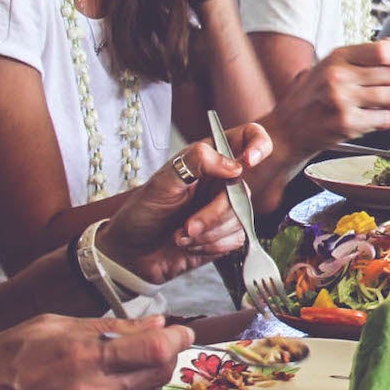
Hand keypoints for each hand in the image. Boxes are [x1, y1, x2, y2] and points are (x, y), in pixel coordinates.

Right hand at [0, 312, 193, 389]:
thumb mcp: (46, 327)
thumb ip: (104, 328)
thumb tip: (153, 325)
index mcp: (83, 360)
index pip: (157, 351)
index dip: (178, 338)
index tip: (181, 331)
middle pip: (158, 378)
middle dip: (165, 359)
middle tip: (158, 346)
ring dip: (145, 385)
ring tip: (126, 369)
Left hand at [97, 131, 265, 283]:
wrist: (131, 252)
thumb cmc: (143, 212)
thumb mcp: (162, 181)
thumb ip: (196, 162)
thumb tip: (234, 165)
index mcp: (208, 160)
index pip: (248, 137)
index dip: (258, 144)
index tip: (247, 162)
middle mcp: (221, 181)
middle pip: (243, 191)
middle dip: (214, 215)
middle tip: (188, 226)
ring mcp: (225, 209)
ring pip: (240, 219)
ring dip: (208, 234)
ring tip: (181, 236)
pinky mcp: (226, 235)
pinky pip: (236, 239)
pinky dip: (210, 246)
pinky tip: (189, 245)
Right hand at [265, 40, 389, 159]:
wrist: (287, 129)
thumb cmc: (312, 98)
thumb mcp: (330, 67)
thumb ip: (360, 57)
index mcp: (338, 56)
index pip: (384, 50)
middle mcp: (339, 74)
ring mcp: (341, 99)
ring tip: (384, 108)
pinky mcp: (346, 122)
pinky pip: (385, 119)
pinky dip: (385, 121)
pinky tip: (372, 120)